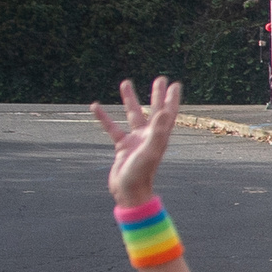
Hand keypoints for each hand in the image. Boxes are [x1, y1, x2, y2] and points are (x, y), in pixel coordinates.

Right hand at [92, 75, 182, 204]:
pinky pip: (112, 128)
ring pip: (133, 115)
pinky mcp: (122, 146)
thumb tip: (164, 111)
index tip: (175, 84)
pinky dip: (104, 118)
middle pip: (155, 110)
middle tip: (160, 79)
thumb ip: (158, 131)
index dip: (172, 99)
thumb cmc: (141, 174)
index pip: (168, 113)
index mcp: (160, 136)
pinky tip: (95, 106)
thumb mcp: (150, 151)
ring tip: (125, 82)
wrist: (128, 192)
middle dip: (157, 95)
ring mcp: (136, 140)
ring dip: (130, 100)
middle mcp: (150, 136)